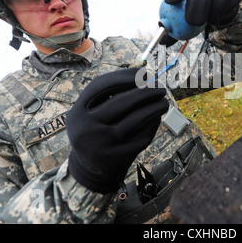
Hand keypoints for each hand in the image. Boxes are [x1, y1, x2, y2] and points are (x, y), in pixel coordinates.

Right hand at [67, 68, 168, 193]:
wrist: (88, 169)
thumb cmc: (94, 130)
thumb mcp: (89, 112)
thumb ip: (108, 93)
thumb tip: (142, 73)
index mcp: (77, 113)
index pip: (101, 86)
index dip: (123, 76)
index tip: (144, 73)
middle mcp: (87, 128)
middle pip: (122, 102)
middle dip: (145, 91)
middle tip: (160, 87)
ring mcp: (103, 144)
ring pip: (136, 119)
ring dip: (154, 107)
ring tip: (164, 101)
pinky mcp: (119, 157)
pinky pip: (142, 136)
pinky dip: (153, 124)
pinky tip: (158, 117)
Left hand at [164, 0, 241, 26]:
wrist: (219, 13)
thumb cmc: (196, 17)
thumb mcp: (182, 23)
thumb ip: (172, 29)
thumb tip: (161, 41)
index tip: (171, 2)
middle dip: (192, 0)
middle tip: (189, 20)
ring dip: (204, 9)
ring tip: (198, 24)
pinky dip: (217, 11)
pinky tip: (212, 21)